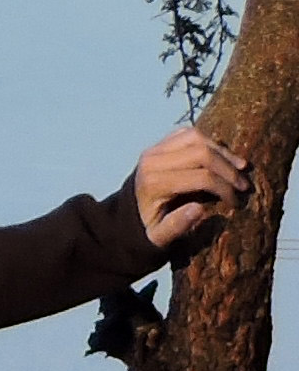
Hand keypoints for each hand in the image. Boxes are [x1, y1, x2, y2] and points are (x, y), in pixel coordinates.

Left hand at [135, 125, 250, 255]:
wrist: (126, 211)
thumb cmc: (147, 226)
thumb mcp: (158, 236)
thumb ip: (176, 226)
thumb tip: (199, 209)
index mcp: (154, 183)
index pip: (202, 177)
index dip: (225, 188)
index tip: (236, 202)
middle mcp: (152, 161)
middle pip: (202, 153)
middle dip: (229, 170)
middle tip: (244, 186)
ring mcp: (154, 148)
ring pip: (197, 138)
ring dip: (223, 152)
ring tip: (241, 167)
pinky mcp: (159, 143)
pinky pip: (189, 133)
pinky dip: (210, 142)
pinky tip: (224, 157)